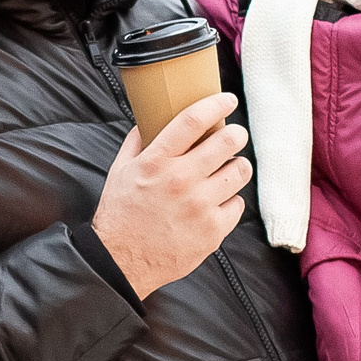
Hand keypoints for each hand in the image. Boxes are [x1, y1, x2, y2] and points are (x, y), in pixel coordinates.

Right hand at [89, 91, 250, 299]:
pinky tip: (218, 202)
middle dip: (236, 134)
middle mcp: (180, 180)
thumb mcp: (120, 172)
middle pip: (227, 141)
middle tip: (235, 135)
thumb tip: (149, 119)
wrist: (121, 261)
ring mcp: (199, 206)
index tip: (227, 99)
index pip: (193, 121)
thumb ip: (136, 143)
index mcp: (156, 162)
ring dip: (237, 166)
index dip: (216, 104)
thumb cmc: (120, 215)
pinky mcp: (212, 231)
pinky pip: (238, 204)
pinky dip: (230, 201)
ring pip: (240, 172)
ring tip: (229, 169)